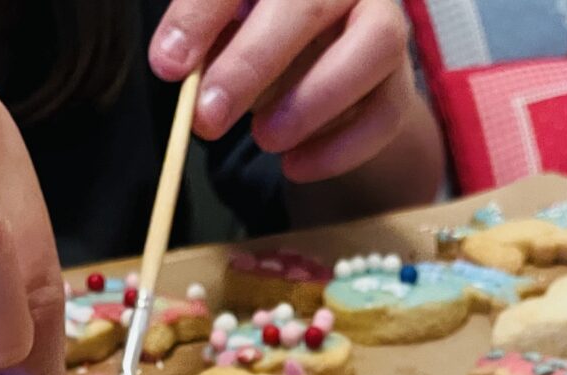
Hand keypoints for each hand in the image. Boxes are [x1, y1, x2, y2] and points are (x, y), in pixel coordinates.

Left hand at [150, 0, 417, 182]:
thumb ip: (202, 35)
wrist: (330, 63)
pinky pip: (385, 113)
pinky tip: (295, 166)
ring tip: (262, 139)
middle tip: (207, 116)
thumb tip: (171, 63)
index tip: (166, 64)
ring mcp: (384, 23)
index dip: (202, 14)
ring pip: (372, 49)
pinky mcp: (401, 82)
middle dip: (252, 62)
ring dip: (311, 101)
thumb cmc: (265, 35)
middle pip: (309, 3)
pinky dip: (339, 148)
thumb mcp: (226, 27)